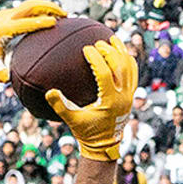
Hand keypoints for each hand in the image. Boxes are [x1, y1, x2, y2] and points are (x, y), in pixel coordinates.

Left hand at [0, 0, 63, 81]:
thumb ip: (1, 74)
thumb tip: (9, 78)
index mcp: (1, 30)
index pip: (24, 24)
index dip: (40, 22)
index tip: (55, 23)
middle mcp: (3, 19)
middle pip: (30, 7)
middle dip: (48, 8)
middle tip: (64, 15)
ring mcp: (5, 14)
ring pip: (29, 5)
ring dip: (46, 7)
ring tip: (62, 14)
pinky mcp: (7, 14)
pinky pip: (26, 9)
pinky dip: (40, 10)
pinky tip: (51, 16)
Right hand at [46, 37, 137, 161]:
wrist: (104, 144)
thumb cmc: (86, 132)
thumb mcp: (72, 120)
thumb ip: (60, 106)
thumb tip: (49, 91)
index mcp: (109, 101)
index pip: (105, 73)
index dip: (96, 59)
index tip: (87, 48)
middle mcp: (123, 96)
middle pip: (120, 66)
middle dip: (109, 51)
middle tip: (98, 43)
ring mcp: (129, 95)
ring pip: (129, 67)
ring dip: (121, 51)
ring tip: (112, 39)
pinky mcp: (131, 94)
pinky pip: (133, 73)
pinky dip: (128, 60)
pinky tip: (122, 52)